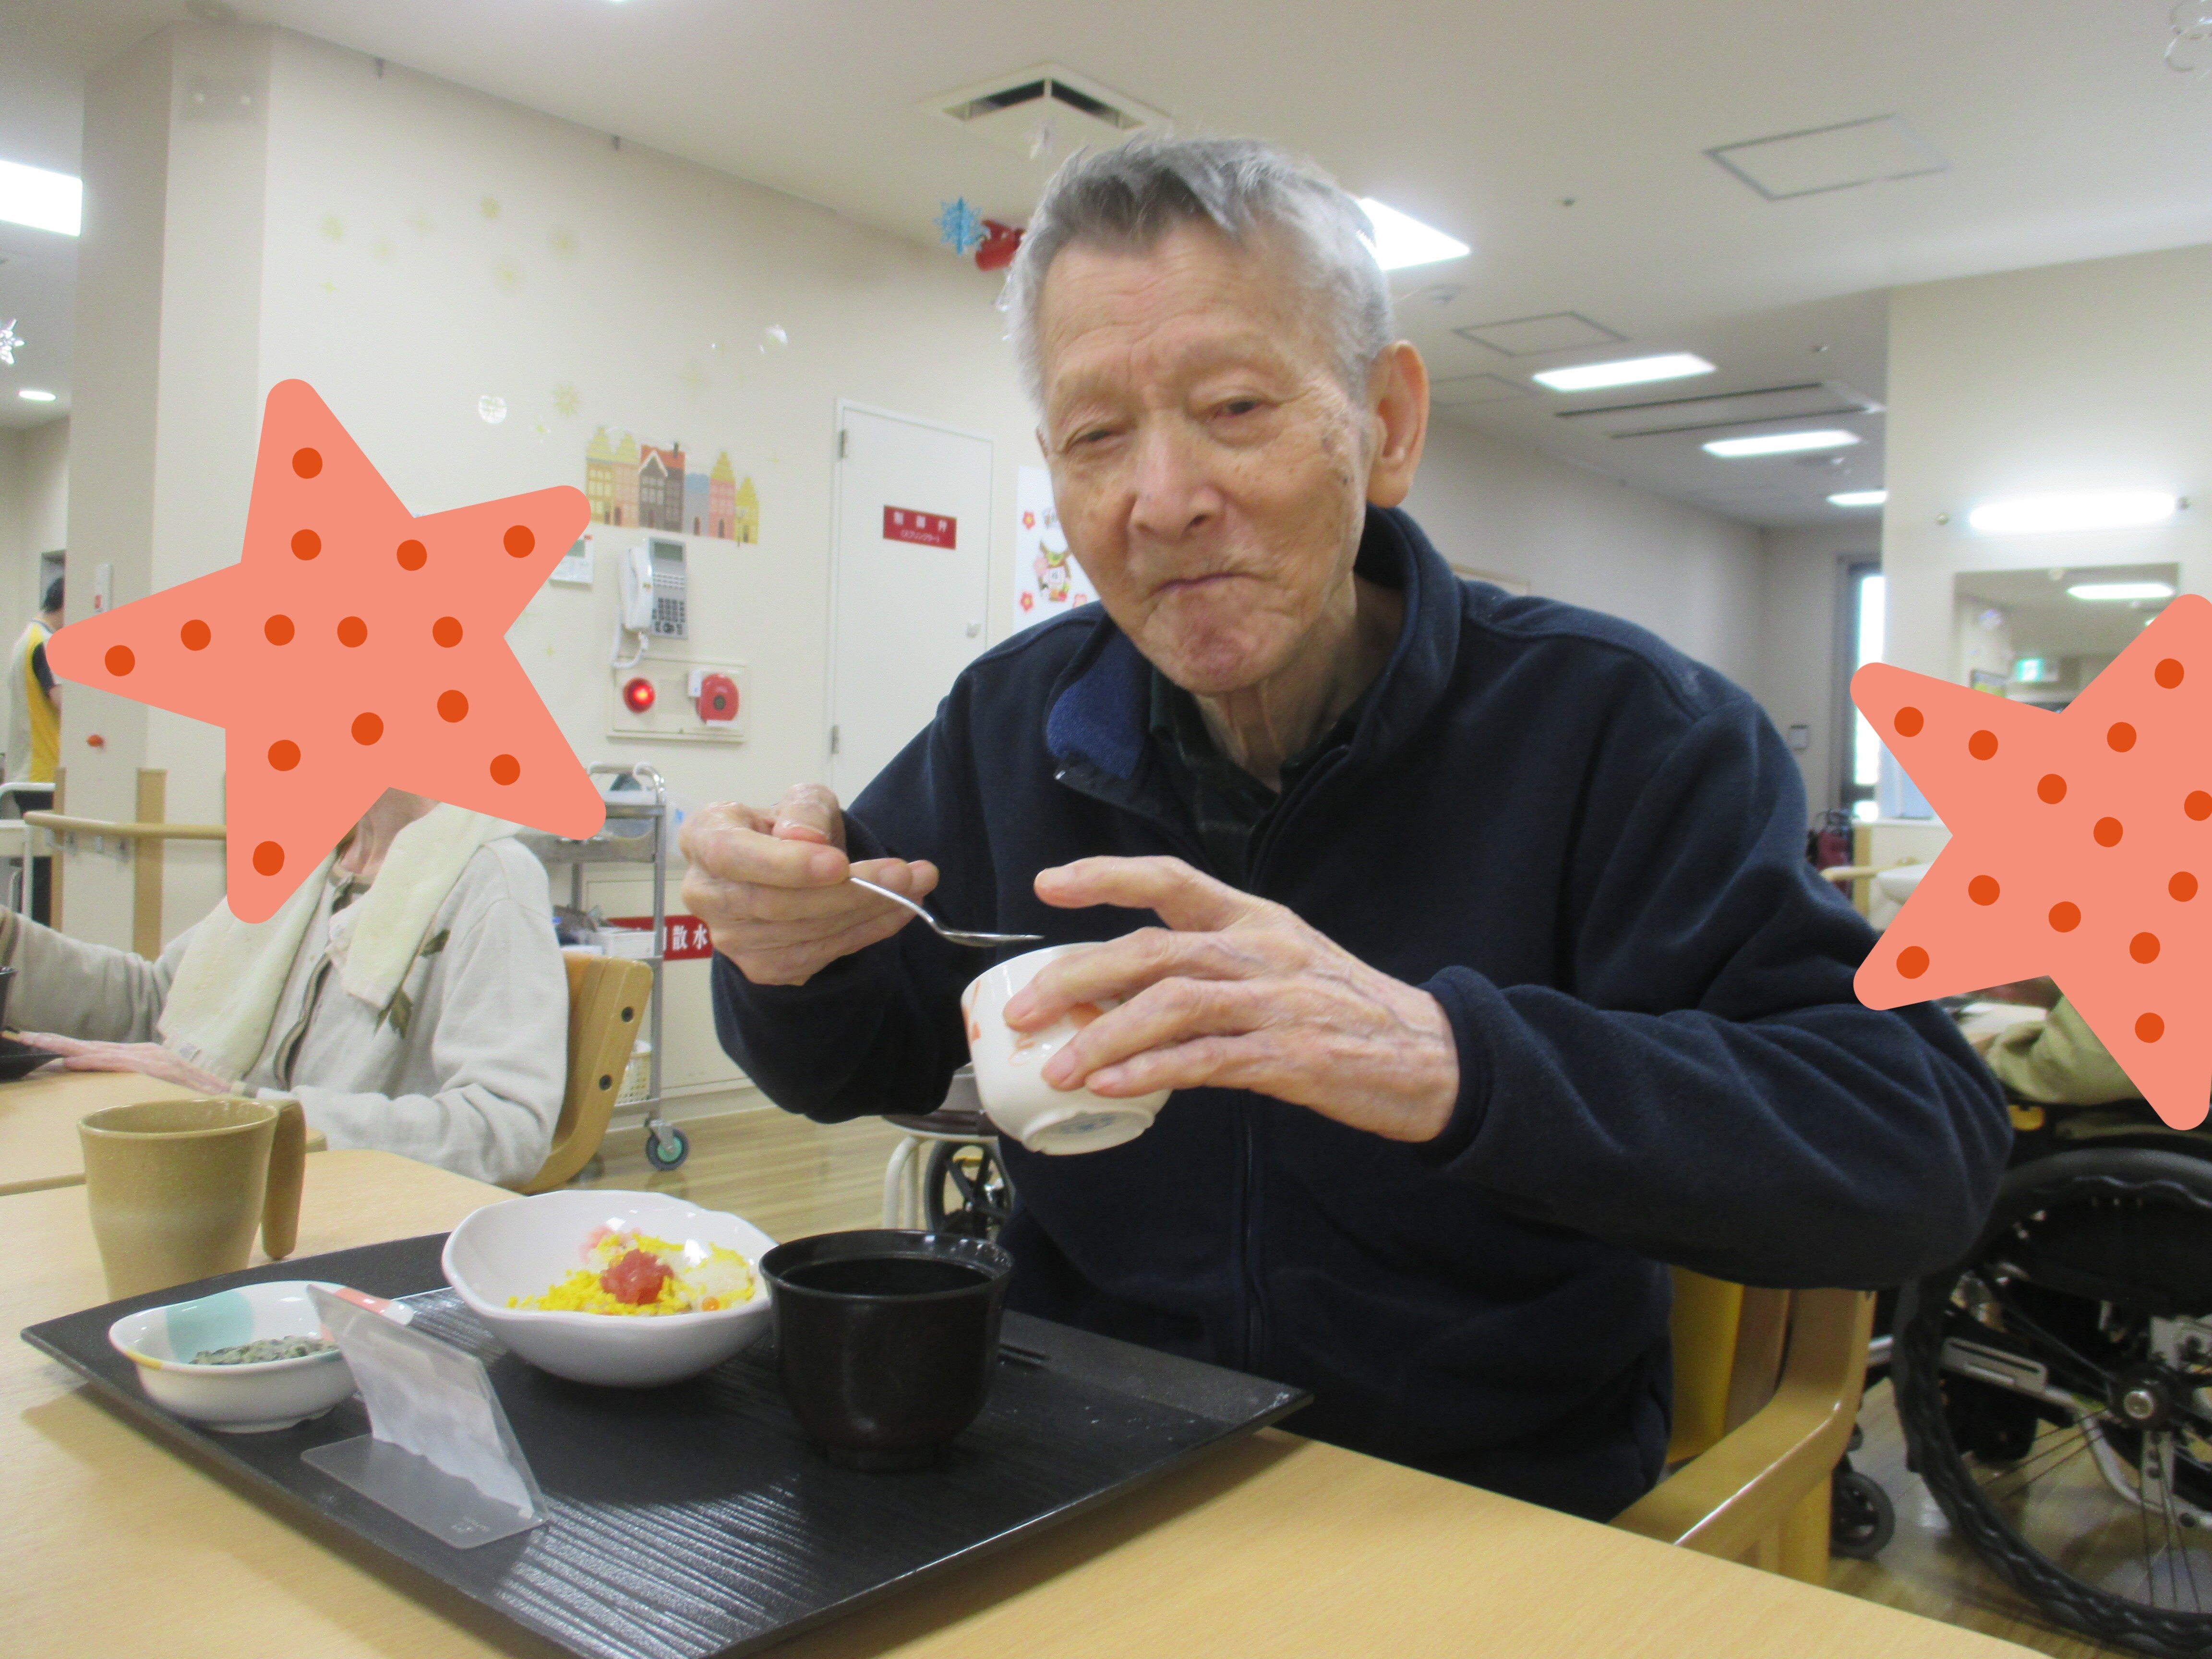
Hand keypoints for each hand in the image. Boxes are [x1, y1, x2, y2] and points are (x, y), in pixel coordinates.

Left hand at [17, 1033, 235, 1093]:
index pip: (96, 1054)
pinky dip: (92, 1061)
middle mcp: (141, 1054)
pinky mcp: (152, 1067)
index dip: (66, 1049)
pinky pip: (115, 1063)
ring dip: (63, 1048)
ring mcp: (146, 1058)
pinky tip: (70, 1061)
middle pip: (89, 1048)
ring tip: (33, 1044)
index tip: (36, 1045)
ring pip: (96, 1052)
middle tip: (22, 1037)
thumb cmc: (194, 1100)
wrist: (231, 1097)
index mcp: (140, 1060)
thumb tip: (119, 1100)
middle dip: (54, 1043)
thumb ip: (144, 1092)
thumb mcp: (165, 1094)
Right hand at [679, 783, 940, 985]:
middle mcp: (705, 894)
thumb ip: (804, 810)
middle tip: (906, 874)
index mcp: (703, 838)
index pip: (733, 856)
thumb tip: (804, 839)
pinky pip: (818, 955)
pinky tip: (898, 911)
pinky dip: (865, 933)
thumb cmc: (790, 828)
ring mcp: (730, 938)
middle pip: (777, 902)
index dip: (786, 864)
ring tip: (916, 885)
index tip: (839, 864)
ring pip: (803, 933)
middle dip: (850, 890)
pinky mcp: (761, 967)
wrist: (790, 869)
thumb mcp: (803, 801)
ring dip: (868, 911)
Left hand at [1001, 856, 1460, 1142]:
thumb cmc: (1347, 1013)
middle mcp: (1262, 950)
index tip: (1047, 885)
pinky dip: (1152, 1073)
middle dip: (1076, 976)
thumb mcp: (1281, 965)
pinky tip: (1112, 1087)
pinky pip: (1207, 1059)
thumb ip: (1210, 968)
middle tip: (1021, 1010)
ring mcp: (1278, 1002)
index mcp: (1256, 919)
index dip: (1106, 876)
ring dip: (1104, 1035)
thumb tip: (1122, 994)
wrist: (1434, 1057)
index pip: (1171, 879)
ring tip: (1056, 1064)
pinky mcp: (1292, 1055)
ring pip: (1172, 1004)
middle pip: (1152, 949)